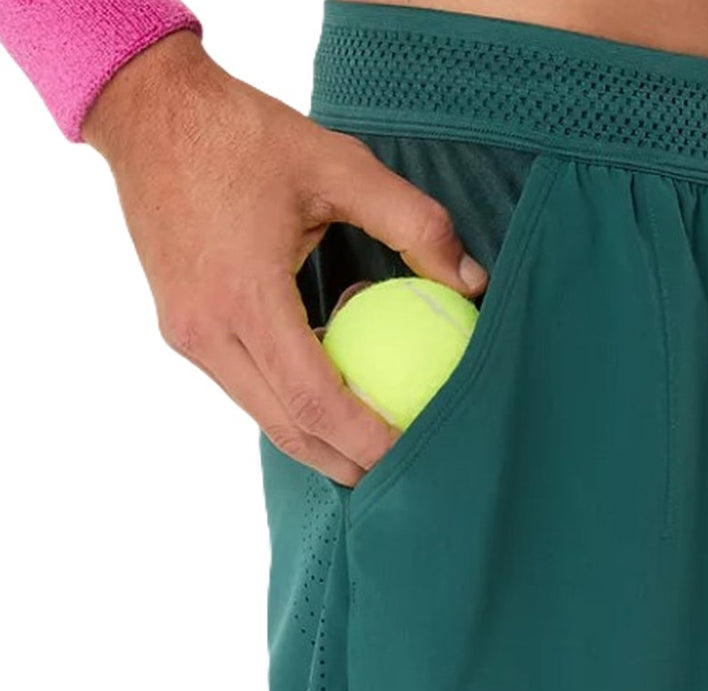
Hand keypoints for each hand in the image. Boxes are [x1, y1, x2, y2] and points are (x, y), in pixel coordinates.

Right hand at [83, 30, 487, 487]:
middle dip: (343, 461)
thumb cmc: (242, 134)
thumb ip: (414, 223)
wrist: (147, 112)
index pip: (313, 400)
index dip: (364, 440)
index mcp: (244, 296)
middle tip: (398, 471)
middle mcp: (207, 330)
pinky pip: (245, 385)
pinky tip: (331, 389)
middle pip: (286, 428)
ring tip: (370, 442)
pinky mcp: (183, 329)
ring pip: (262, 414)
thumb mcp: (340, 163)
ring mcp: (188, 335)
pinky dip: (290, 399)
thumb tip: (471, 281)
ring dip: (318, 436)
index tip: (410, 454)